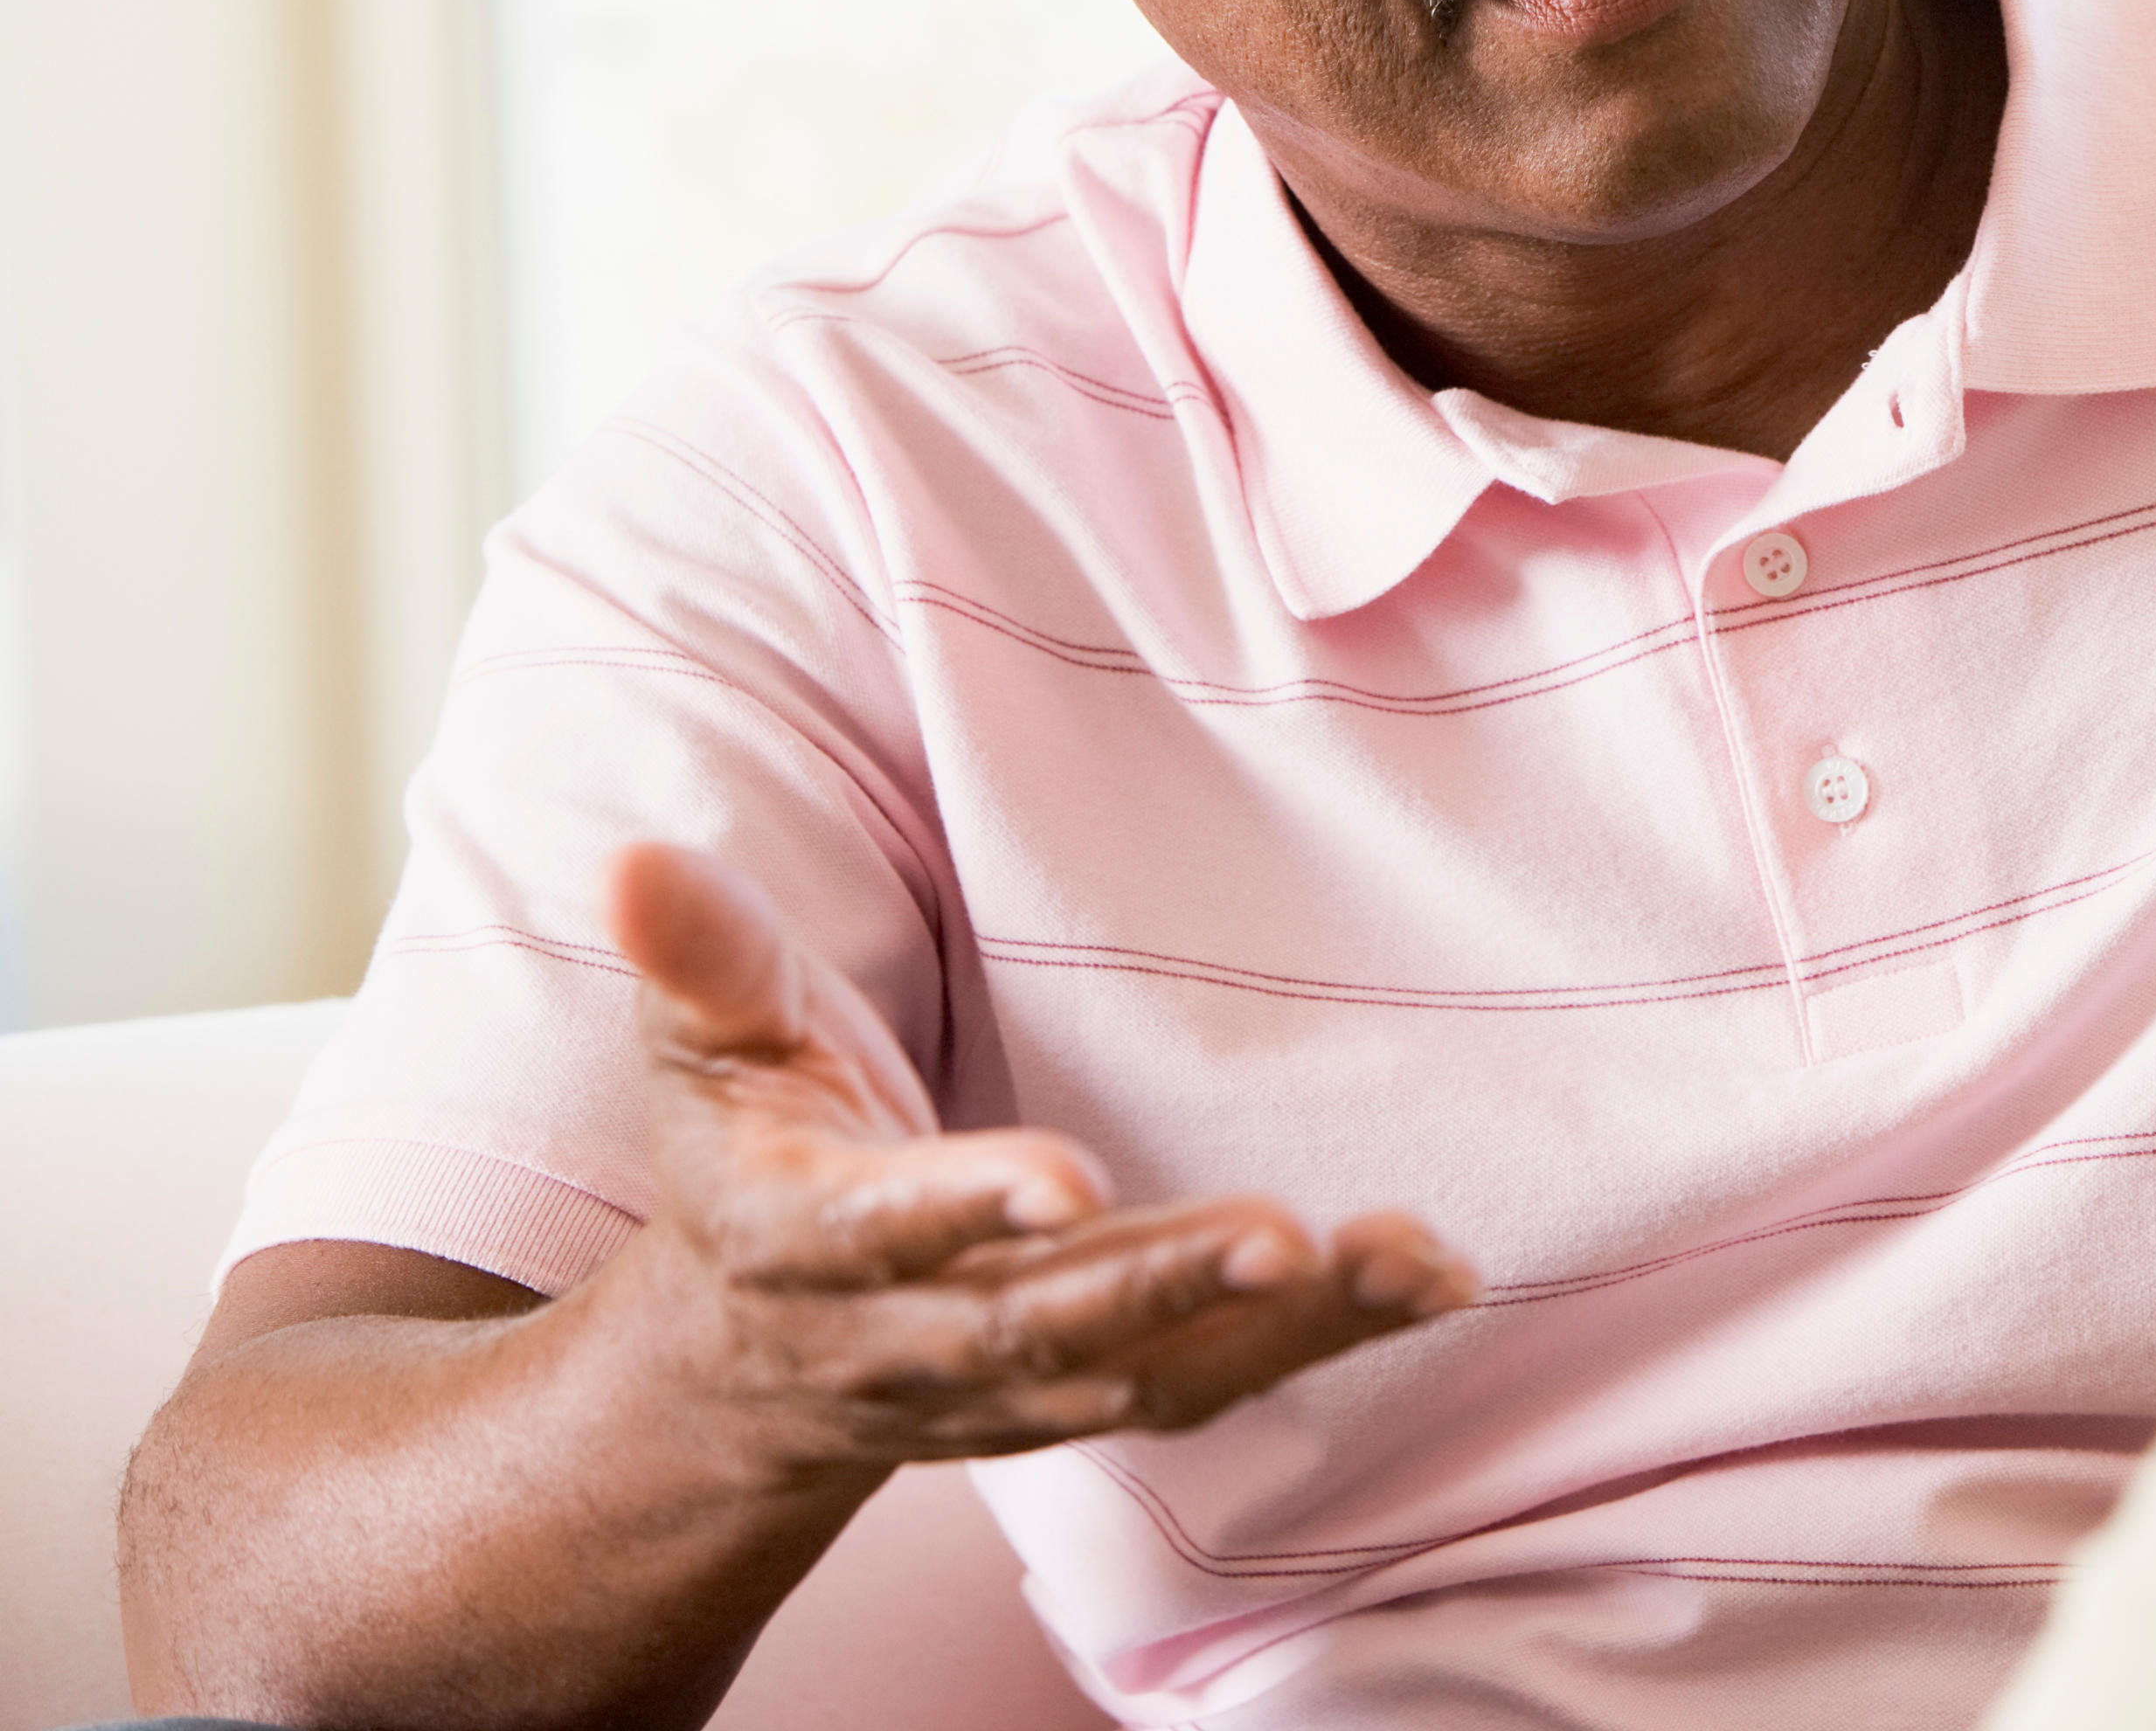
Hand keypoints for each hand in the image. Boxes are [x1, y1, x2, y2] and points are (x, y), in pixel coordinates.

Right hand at [602, 840, 1473, 1474]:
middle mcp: (906, 1337)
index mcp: (799, 1239)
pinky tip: (1424, 1278)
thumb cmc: (744, 1155)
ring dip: (1283, 1322)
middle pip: (1037, 1327)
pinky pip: (1217, 1380)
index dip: (967, 1210)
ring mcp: (1009, 1383)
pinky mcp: (1096, 1389)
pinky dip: (1326, 1338)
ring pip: (1151, 1370)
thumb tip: (634, 862)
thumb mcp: (700, 1048)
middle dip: (1158, 1285)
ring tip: (1403, 1259)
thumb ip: (696, 959)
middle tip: (1281, 1234)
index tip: (1067, 1181)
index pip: (884, 1232)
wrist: (745, 1363)